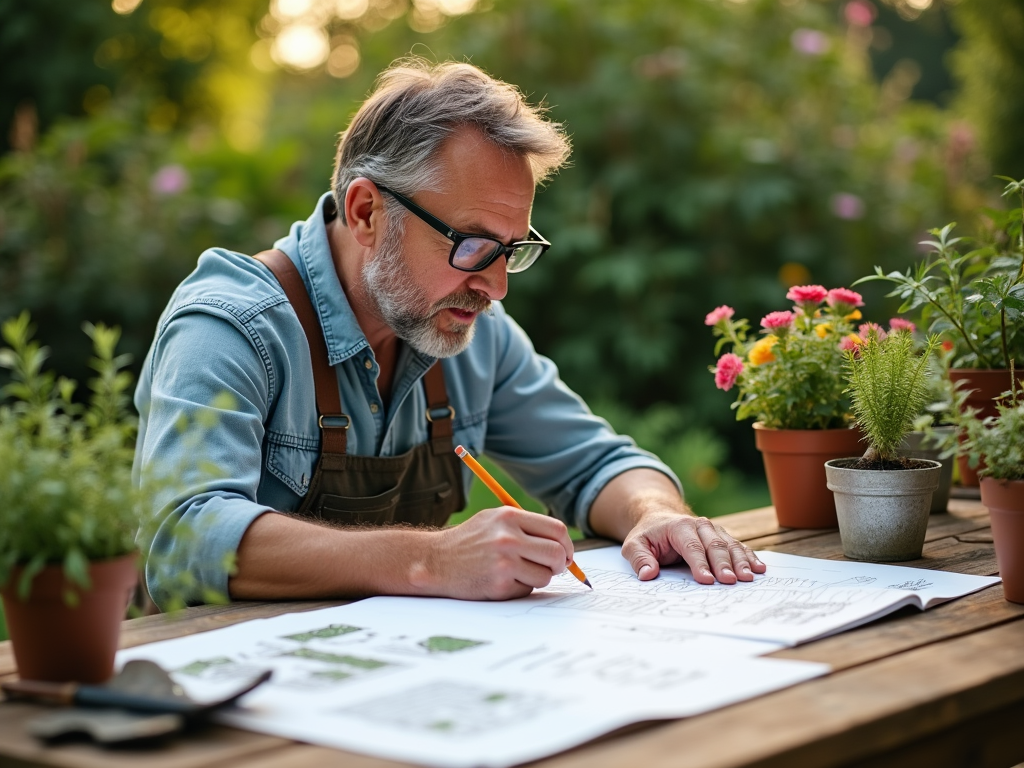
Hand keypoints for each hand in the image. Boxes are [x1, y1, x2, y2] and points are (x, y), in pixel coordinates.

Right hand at [419, 507, 574, 599]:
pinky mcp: (499, 585)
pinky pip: (527, 589)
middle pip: (557, 554)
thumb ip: (527, 527)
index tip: (566, 553)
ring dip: (538, 577)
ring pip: (545, 575)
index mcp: (509, 516)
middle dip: (561, 564)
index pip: (557, 530)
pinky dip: (520, 587)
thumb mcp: (494, 520)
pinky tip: (501, 580)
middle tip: (553, 568)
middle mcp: (508, 537)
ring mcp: (504, 562)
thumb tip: (563, 545)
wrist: (436, 561)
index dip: (566, 544)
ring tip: (518, 572)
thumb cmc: (469, 541)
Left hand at [620, 509, 765, 584]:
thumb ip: (639, 559)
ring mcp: (713, 530)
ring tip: (749, 577)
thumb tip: (647, 574)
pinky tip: (759, 568)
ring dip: (741, 561)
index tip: (706, 580)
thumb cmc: (648, 535)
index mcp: (679, 527)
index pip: (691, 546)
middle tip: (731, 581)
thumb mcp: (634, 545)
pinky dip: (749, 557)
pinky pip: (738, 546)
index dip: (699, 563)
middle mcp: (700, 525)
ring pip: (730, 545)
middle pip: (714, 545)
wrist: (659, 518)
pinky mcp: (721, 537)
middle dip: (724, 564)